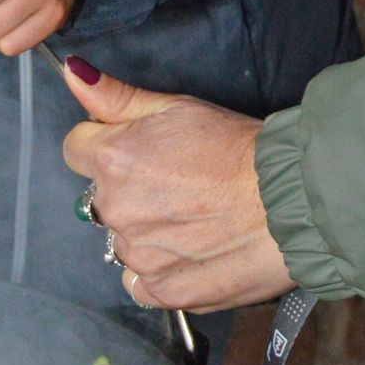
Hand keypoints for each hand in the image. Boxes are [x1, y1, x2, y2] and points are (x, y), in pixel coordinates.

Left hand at [62, 69, 291, 310]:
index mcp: (113, 159)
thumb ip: (116, 96)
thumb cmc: (238, 147)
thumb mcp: (178, 107)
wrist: (291, 202)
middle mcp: (116, 210)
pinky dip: (158, 268)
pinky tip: (190, 252)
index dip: (105, 143)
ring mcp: (138, 256)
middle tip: (177, 183)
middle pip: (100, 196)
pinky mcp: (163, 291)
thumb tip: (73, 73)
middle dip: (127, 188)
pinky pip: (139, 281)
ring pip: (123, 239)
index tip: (139, 148)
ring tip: (193, 219)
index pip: (76, 148)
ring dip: (145, 230)